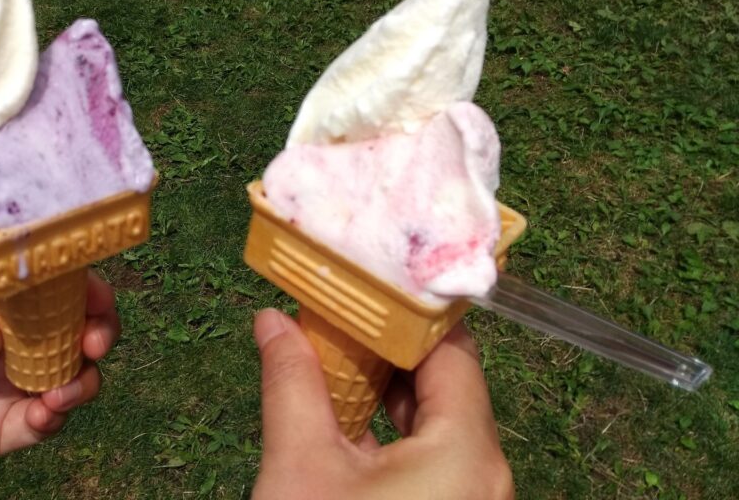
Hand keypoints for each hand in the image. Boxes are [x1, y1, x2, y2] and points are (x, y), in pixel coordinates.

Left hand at [0, 271, 118, 488]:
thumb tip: (0, 319)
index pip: (38, 288)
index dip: (76, 288)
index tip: (93, 301)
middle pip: (65, 330)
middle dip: (92, 333)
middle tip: (94, 347)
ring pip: (62, 377)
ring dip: (78, 381)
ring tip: (64, 394)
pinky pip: (38, 423)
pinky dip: (52, 420)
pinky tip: (43, 419)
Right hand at [252, 310, 512, 499]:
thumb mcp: (299, 467)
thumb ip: (291, 384)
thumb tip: (272, 321)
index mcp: (466, 454)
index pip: (451, 349)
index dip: (404, 311)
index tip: (363, 282)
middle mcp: (486, 474)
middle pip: (446, 381)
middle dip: (387, 346)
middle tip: (338, 312)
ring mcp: (472, 497)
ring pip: (438, 420)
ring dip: (387, 387)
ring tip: (335, 355)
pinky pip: (434, 457)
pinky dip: (394, 430)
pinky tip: (347, 413)